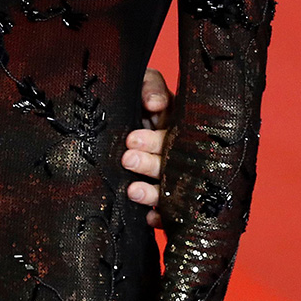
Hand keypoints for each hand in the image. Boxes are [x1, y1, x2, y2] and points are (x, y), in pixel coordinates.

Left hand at [121, 68, 172, 226]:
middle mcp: (179, 153)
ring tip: (132, 191)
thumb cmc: (136, 95)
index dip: (155, 141)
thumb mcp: (143, 82)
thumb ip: (150, 86)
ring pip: (170, 189)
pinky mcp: (164, 195)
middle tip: (128, 159)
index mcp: (179, 126)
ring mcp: (173, 175)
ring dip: (153, 193)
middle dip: (150, 164)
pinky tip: (150, 218)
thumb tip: (156, 104)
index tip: (131, 140)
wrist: (121, 111)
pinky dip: (161, 217)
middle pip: (172, 164)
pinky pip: (168, 212)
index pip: (176, 136)